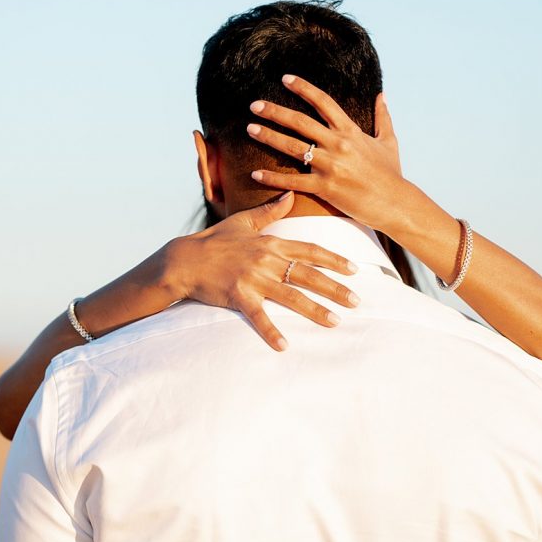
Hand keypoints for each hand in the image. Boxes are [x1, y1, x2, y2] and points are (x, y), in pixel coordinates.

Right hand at [165, 190, 360, 350]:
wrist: (184, 259)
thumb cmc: (215, 240)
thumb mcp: (243, 222)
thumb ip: (270, 211)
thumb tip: (290, 195)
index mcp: (271, 243)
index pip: (310, 250)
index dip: (334, 260)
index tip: (355, 270)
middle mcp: (267, 260)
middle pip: (308, 274)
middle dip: (335, 288)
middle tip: (357, 301)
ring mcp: (253, 278)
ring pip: (291, 296)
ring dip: (315, 310)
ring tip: (335, 322)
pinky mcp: (237, 296)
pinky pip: (258, 316)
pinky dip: (271, 331)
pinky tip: (284, 346)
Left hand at [246, 74, 410, 231]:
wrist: (396, 203)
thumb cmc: (391, 174)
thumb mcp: (389, 141)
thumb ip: (383, 116)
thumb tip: (381, 94)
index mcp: (350, 131)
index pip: (323, 102)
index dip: (303, 88)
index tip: (285, 79)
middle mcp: (338, 144)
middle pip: (300, 122)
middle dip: (275, 111)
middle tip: (254, 105)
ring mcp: (330, 166)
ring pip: (293, 147)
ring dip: (269, 137)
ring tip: (249, 129)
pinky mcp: (325, 187)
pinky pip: (293, 181)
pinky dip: (273, 178)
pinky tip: (255, 174)